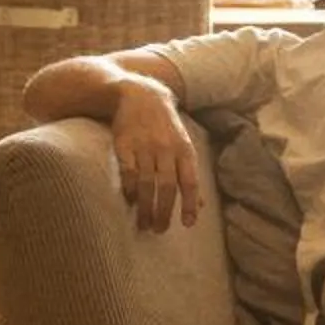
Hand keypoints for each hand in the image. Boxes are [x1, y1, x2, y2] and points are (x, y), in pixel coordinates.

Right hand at [108, 77, 201, 234]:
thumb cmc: (166, 126)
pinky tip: (129, 200)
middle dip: (164, 211)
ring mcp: (144, 146)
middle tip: (159, 230)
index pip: (190, 182)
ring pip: (147, 182)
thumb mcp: (184, 145)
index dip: (189, 204)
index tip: (187, 224)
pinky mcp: (124, 143)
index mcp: (185, 150)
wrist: (142, 95)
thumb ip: (190, 174)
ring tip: (143, 223)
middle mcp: (166, 149)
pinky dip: (129, 188)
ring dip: (145, 206)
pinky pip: (127, 170)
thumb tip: (200, 206)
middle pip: (168, 186)